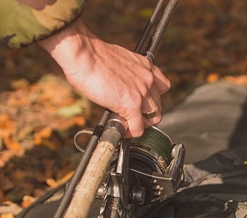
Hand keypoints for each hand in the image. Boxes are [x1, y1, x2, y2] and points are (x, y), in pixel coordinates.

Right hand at [39, 21, 170, 137]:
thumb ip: (125, 75)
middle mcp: (147, 79)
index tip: (144, 103)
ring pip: (153, 117)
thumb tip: (120, 87)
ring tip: (128, 124)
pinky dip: (131, 132)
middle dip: (146, 114)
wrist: (84, 55)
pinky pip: (138, 128)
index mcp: (145, 66)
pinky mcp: (132, 105)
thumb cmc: (92, 55)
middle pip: (158, 105)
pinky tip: (123, 130)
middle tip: (133, 117)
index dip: (153, 99)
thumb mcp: (118, 61)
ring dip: (141, 124)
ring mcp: (141, 93)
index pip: (162, 87)